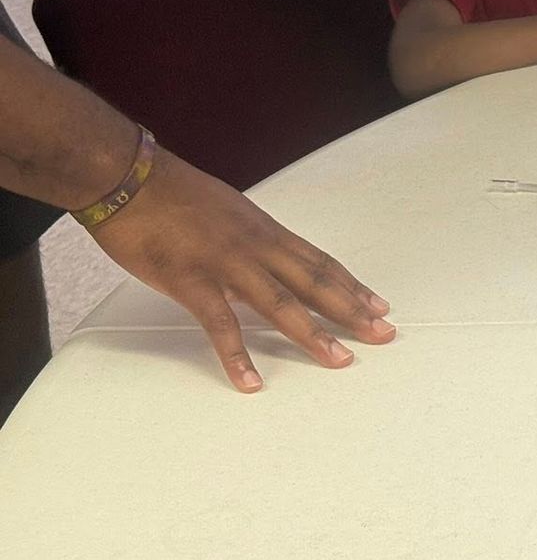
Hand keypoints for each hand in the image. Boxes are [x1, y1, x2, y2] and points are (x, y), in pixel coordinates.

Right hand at [87, 151, 394, 391]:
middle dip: (352, 310)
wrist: (128, 177)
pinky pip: (220, 324)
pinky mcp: (192, 280)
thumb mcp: (226, 212)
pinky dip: (237, 355)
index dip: (351, 285)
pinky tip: (251, 382)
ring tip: (340, 360)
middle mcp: (257, 245)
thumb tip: (264, 261)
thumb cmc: (172, 193)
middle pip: (314, 282)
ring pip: (280, 303)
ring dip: (313, 334)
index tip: (378, 304)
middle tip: (384, 333)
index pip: (319, 262)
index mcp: (265, 230)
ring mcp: (227, 263)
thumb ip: (248, 239)